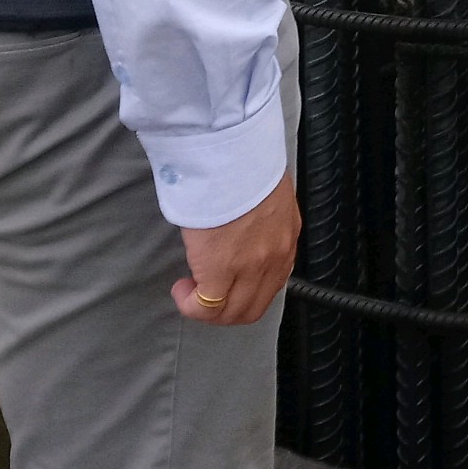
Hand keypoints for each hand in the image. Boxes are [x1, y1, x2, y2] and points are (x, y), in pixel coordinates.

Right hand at [174, 172, 299, 327]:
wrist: (232, 155)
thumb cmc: (244, 164)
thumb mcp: (265, 193)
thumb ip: (260, 217)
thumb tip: (243, 226)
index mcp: (286, 236)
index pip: (273, 283)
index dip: (246, 291)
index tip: (227, 282)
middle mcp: (274, 257)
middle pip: (252, 307)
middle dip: (227, 309)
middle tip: (205, 293)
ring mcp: (250, 267)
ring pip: (231, 313)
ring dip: (208, 309)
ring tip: (190, 289)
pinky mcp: (221, 270)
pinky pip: (206, 307)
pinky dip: (191, 306)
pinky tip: (181, 289)